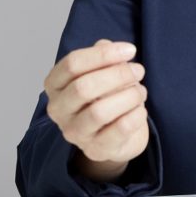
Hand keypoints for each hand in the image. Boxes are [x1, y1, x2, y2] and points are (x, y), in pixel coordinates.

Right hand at [44, 39, 149, 175]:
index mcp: (55, 85)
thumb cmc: (106, 95)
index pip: (72, 64)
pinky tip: (140, 109)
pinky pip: (119, 130)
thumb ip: (103, 55)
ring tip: (140, 91)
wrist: (117, 134)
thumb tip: (107, 46)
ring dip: (128, 96)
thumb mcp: (102, 71)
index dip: (103, 54)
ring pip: (99, 111)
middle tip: (139, 70)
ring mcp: (75, 133)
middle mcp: (58, 110)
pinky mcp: (96, 149)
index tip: (130, 50)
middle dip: (118, 75)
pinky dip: (135, 115)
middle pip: (83, 87)